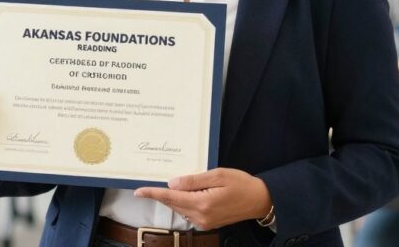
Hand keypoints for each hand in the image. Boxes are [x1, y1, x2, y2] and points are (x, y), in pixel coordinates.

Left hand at [133, 168, 271, 229]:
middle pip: (173, 203)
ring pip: (179, 208)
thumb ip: (194, 180)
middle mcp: (201, 216)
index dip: (153, 193)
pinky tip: (185, 192)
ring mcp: (204, 222)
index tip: (139, 191)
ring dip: (172, 198)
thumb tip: (172, 183)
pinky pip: (188, 212)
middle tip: (146, 186)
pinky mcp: (207, 223)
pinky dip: (182, 202)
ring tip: (170, 185)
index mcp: (202, 203)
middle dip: (160, 194)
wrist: (260, 200)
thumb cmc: (242, 184)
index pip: (171, 197)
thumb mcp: (218, 175)